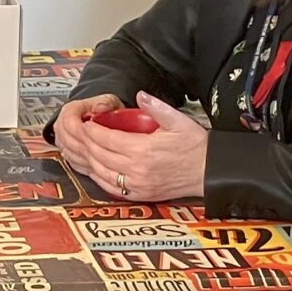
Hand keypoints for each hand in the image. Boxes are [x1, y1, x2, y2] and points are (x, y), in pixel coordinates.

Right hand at [51, 93, 122, 171]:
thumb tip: (101, 107)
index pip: (69, 122)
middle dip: (84, 145)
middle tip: (101, 150)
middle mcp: (61, 126)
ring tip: (101, 157)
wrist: (102, 119)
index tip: (96, 135)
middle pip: (67, 140)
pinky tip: (97, 164)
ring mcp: (62, 141)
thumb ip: (106, 103)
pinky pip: (73, 162)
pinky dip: (85, 164)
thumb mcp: (109, 101)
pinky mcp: (67, 153)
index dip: (82, 131)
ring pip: (69, 153)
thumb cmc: (105, 111)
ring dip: (84, 156)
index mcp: (69, 110)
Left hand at [62, 91, 209, 201]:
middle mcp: (137, 170)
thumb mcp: (178, 120)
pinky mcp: (141, 195)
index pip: (107, 139)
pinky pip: (111, 188)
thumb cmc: (195, 146)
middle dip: (87, 143)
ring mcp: (137, 185)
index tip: (87, 123)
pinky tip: (96, 169)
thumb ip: (156, 107)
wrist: (209, 171)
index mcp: (143, 149)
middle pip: (99, 155)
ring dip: (90, 161)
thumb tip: (140, 95)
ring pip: (101, 173)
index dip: (92, 131)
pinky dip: (99, 177)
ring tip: (86, 149)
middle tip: (82, 134)